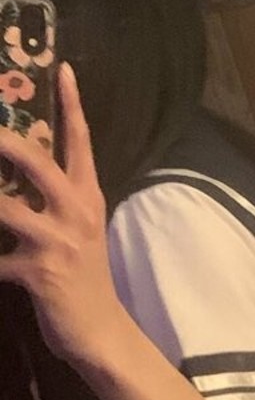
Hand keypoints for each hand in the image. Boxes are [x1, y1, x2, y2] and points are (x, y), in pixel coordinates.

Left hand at [0, 64, 128, 363]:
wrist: (99, 331)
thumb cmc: (82, 278)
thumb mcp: (76, 231)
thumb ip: (51, 200)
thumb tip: (18, 170)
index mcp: (87, 197)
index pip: (80, 142)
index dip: (71, 104)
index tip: (62, 68)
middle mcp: (75, 213)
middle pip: (36, 162)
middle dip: (1, 141)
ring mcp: (58, 243)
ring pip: (4, 209)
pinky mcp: (39, 273)